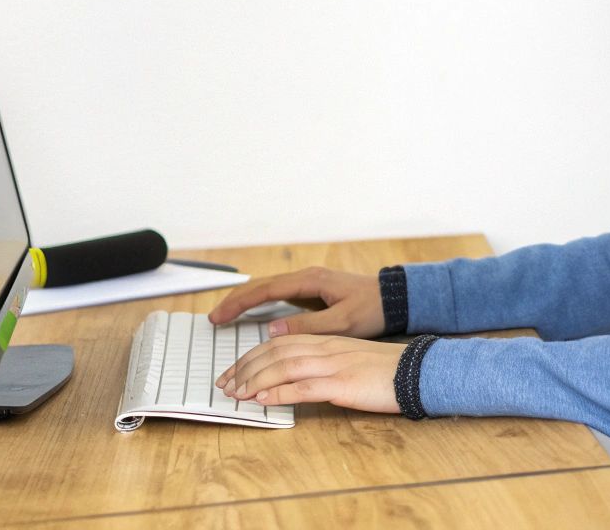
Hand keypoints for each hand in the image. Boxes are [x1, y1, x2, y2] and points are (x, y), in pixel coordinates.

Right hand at [207, 266, 385, 337]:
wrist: (396, 298)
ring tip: (224, 316)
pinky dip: (261, 304)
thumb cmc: (373, 309)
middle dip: (235, 301)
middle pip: (260, 287)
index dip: (238, 303)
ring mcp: (309, 284)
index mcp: (309, 281)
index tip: (218, 316)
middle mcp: (306, 278)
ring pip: (268, 290)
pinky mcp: (313, 293)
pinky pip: (279, 296)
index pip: (264, 290)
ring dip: (245, 302)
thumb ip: (308, 327)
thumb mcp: (342, 322)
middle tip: (213, 319)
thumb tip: (272, 330)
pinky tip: (252, 315)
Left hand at [215, 334, 404, 411]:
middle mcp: (326, 348)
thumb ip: (324, 365)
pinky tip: (261, 399)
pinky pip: (303, 387)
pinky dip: (278, 393)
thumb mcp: (351, 362)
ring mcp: (333, 364)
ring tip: (235, 393)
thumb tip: (297, 380)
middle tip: (224, 384)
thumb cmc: (387, 371)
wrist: (417, 372)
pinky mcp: (342, 383)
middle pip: (275, 352)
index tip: (234, 372)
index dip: (252, 357)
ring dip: (254, 380)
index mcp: (327, 341)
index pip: (280, 343)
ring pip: (283, 366)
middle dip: (244, 368)